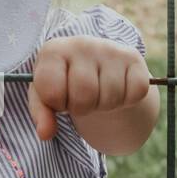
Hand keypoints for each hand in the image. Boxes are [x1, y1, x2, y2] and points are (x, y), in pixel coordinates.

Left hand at [27, 36, 152, 140]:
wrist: (96, 65)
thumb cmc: (65, 83)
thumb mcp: (45, 95)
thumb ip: (41, 113)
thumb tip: (45, 134)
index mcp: (53, 51)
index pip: (52, 92)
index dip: (57, 104)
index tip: (59, 97)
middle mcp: (82, 44)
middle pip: (84, 97)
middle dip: (82, 108)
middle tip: (81, 99)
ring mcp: (110, 49)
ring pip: (110, 98)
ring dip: (104, 106)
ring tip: (98, 93)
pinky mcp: (134, 58)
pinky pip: (135, 93)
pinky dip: (126, 101)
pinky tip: (117, 89)